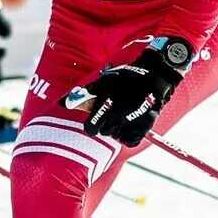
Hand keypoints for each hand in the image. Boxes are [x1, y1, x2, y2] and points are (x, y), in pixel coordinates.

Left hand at [62, 37, 190, 146]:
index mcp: (105, 104)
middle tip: (114, 114)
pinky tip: (132, 124)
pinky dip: (130, 136)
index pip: (90, 128)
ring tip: (124, 116)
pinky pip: (131, 141)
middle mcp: (117, 114)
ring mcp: (131, 121)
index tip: (97, 119)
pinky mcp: (144, 127)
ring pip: (117, 137)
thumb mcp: (103, 82)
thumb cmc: (125, 78)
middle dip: (106, 125)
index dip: (93, 124)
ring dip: (118, 130)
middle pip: (104, 132)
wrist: (154, 76)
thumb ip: (83, 95)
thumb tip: (62, 103)